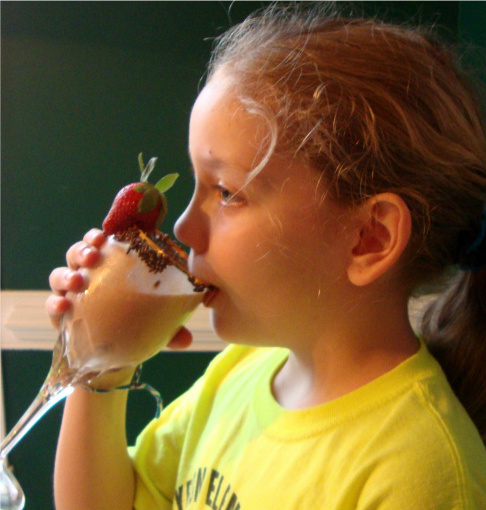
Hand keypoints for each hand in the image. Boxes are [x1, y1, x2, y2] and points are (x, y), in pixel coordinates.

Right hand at [45, 228, 193, 348]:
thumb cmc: (138, 327)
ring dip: (66, 273)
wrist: (118, 356)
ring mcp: (72, 294)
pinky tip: (63, 305)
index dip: (101, 235)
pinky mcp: (60, 315)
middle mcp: (89, 275)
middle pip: (79, 253)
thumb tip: (186, 340)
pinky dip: (54, 303)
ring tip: (77, 280)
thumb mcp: (157, 325)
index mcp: (112, 268)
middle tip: (93, 256)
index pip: (104, 243)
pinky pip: (51, 304)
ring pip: (60, 273)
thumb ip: (171, 328)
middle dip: (83, 249)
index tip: (106, 236)